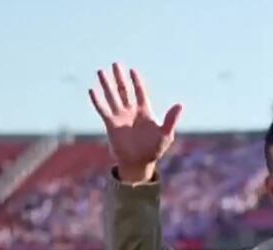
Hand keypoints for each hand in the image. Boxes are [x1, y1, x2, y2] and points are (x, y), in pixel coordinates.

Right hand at [87, 63, 182, 182]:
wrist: (139, 163)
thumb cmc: (154, 150)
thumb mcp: (165, 134)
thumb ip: (171, 119)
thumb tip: (180, 105)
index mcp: (145, 112)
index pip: (140, 92)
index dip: (137, 82)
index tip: (133, 70)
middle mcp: (131, 112)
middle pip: (124, 91)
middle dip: (120, 78)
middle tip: (116, 64)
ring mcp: (120, 117)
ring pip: (112, 97)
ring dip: (107, 85)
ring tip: (101, 72)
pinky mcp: (111, 124)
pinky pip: (103, 110)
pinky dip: (98, 101)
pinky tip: (92, 90)